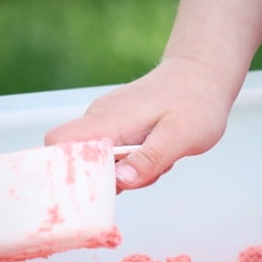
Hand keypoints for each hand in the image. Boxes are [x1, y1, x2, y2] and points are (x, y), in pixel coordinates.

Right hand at [45, 56, 234, 190]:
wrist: (202, 74)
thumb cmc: (196, 102)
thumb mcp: (180, 137)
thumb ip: (149, 160)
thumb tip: (120, 181)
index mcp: (108, 120)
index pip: (59, 143)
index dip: (66, 169)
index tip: (95, 187)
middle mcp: (100, 119)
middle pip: (80, 161)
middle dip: (109, 180)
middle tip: (147, 171)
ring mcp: (107, 122)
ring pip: (100, 162)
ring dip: (127, 173)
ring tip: (159, 158)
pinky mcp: (117, 127)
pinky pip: (113, 155)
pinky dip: (133, 164)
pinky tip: (156, 153)